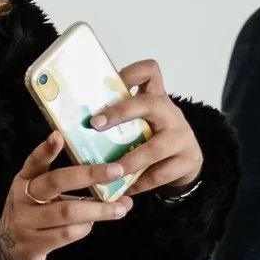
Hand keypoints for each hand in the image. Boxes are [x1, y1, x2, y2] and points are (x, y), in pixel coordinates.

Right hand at [0, 132, 133, 259]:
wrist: (6, 253)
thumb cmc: (33, 217)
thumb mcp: (38, 197)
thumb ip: (64, 186)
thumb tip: (111, 177)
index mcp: (24, 181)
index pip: (34, 162)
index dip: (45, 150)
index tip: (59, 136)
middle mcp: (22, 198)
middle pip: (55, 182)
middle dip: (89, 174)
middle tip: (117, 171)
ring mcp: (25, 222)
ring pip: (66, 211)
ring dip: (98, 209)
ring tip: (121, 208)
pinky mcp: (33, 244)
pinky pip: (65, 234)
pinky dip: (84, 228)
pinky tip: (93, 225)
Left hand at [87, 59, 203, 192]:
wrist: (187, 163)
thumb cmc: (154, 138)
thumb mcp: (140, 122)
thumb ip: (118, 119)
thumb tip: (71, 126)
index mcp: (155, 98)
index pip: (150, 71)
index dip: (132, 72)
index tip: (112, 83)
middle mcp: (170, 113)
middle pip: (149, 104)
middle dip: (120, 113)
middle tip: (95, 125)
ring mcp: (182, 136)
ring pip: (154, 148)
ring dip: (128, 161)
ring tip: (109, 171)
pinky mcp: (188, 160)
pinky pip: (160, 174)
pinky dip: (139, 183)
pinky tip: (125, 189)